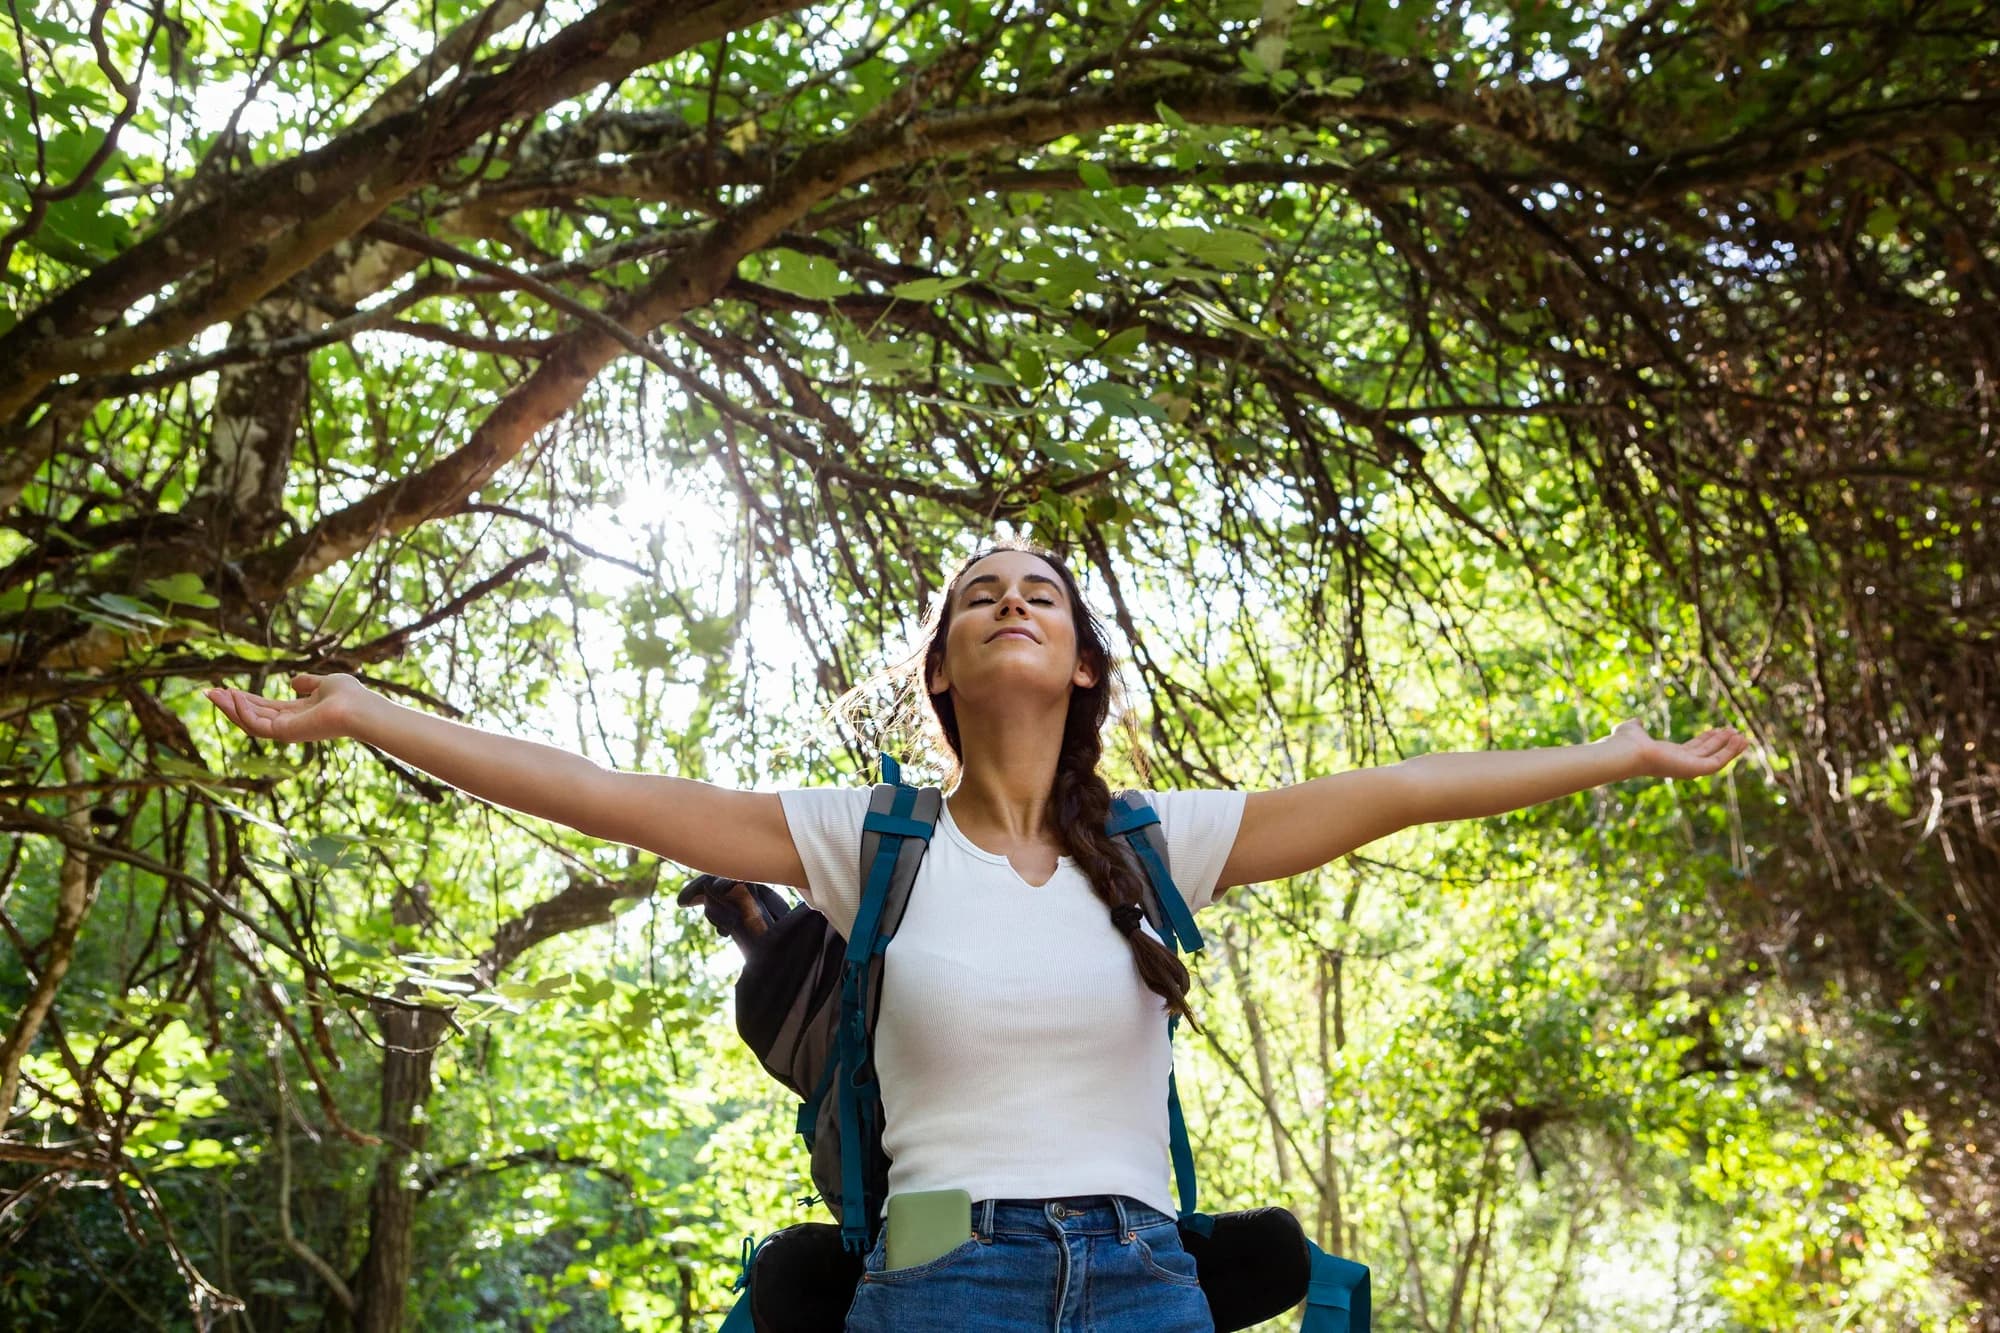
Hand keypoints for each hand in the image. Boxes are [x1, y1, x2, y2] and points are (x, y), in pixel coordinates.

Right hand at [205, 673, 375, 743]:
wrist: (360, 708)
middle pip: (252, 716)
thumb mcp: (325, 683)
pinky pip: (256, 724)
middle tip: (209, 691)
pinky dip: (242, 711)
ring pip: (249, 722)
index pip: (264, 708)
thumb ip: (308, 683)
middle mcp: (289, 725)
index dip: (245, 699)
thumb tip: (292, 681)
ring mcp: (286, 731)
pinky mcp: (284, 733)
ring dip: (229, 708)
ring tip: (213, 693)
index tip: (226, 688)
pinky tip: (233, 696)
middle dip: (230, 704)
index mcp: (297, 714)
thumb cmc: (350, 696)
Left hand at [1607, 718, 1749, 779]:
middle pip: (1707, 752)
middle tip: (1735, 731)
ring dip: (1730, 747)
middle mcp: (1680, 764)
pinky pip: (1719, 761)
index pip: (1693, 748)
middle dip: (1722, 742)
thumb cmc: (1624, 743)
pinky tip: (1739, 740)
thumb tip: (1636, 722)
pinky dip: (1730, 752)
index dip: (1707, 739)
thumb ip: (1636, 726)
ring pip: (1716, 758)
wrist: (1626, 751)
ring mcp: (1688, 768)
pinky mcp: (1695, 769)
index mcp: (1669, 755)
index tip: (1718, 729)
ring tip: (1743, 736)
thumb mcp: (1632, 730)